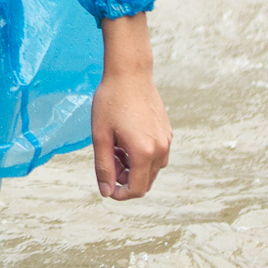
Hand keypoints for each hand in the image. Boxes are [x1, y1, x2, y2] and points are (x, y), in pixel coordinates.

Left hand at [92, 14, 169, 199]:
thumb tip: (106, 191)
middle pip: (145, 181)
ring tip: (115, 147)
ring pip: (151, 169)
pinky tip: (125, 139)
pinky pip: (156, 154)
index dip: (120, 195)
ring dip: (133, 167)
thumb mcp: (101, 137)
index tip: (107, 188)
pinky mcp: (167, 131)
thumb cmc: (111, 102)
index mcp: (144, 152)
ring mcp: (166, 140)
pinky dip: (141, 155)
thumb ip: (104, 167)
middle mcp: (161, 149)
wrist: (130, 73)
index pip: (137, 189)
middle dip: (125, 179)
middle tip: (107, 160)